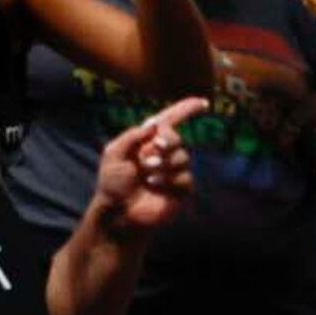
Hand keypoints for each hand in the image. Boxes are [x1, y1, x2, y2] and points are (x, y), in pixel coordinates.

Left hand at [90, 95, 202, 235]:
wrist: (119, 212)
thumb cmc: (113, 182)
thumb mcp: (113, 153)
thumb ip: (131, 136)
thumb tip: (154, 124)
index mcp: (147, 141)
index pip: (169, 121)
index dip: (185, 110)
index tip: (202, 102)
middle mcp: (163, 153)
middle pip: (176, 138)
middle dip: (167, 141)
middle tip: (154, 151)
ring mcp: (173, 171)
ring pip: (183, 157)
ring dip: (164, 165)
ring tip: (147, 176)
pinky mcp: (181, 189)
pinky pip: (185, 177)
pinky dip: (169, 180)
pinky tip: (155, 187)